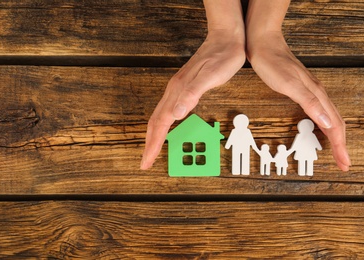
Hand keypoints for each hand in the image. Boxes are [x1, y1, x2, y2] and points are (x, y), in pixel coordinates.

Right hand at [141, 30, 245, 168]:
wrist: (226, 38)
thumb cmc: (222, 58)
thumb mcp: (210, 77)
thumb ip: (192, 94)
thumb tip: (176, 114)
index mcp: (178, 91)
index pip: (161, 123)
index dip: (154, 144)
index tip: (147, 161)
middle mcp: (174, 91)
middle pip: (156, 122)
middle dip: (150, 144)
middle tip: (146, 162)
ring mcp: (178, 90)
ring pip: (160, 117)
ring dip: (155, 136)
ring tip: (153, 150)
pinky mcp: (184, 88)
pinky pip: (169, 112)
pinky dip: (164, 126)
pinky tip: (168, 129)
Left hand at [246, 31, 350, 170]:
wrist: (263, 44)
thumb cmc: (273, 63)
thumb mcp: (290, 85)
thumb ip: (310, 102)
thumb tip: (328, 123)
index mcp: (317, 95)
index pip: (335, 126)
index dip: (339, 146)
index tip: (343, 163)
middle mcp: (318, 94)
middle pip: (336, 124)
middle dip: (340, 145)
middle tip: (342, 163)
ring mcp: (311, 92)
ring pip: (329, 118)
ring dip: (334, 136)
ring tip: (335, 151)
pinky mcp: (302, 90)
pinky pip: (318, 112)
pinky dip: (323, 125)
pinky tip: (319, 128)